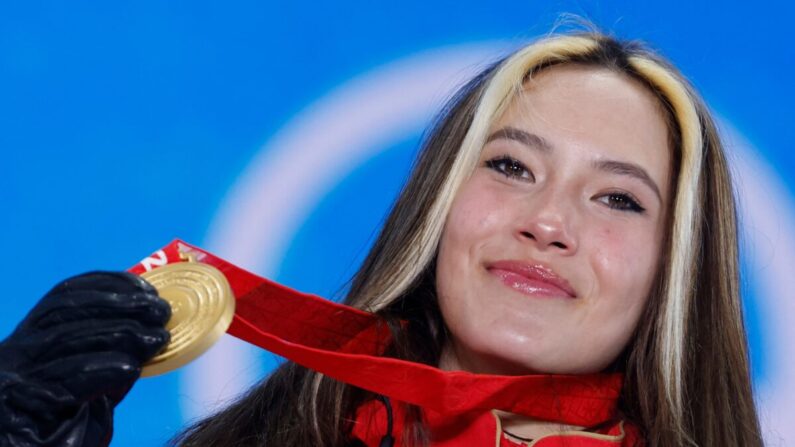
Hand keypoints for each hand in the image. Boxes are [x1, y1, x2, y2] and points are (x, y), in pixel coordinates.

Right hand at [0, 272, 170, 446]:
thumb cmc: (67, 431)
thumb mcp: (92, 386)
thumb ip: (111, 358)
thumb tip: (152, 332)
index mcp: (30, 341)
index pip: (65, 296)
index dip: (109, 285)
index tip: (149, 289)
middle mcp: (13, 354)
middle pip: (67, 310)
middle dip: (122, 304)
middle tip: (162, 312)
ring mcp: (10, 378)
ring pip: (67, 338)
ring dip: (121, 333)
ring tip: (157, 339)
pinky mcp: (15, 406)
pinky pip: (66, 378)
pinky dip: (104, 369)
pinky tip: (131, 369)